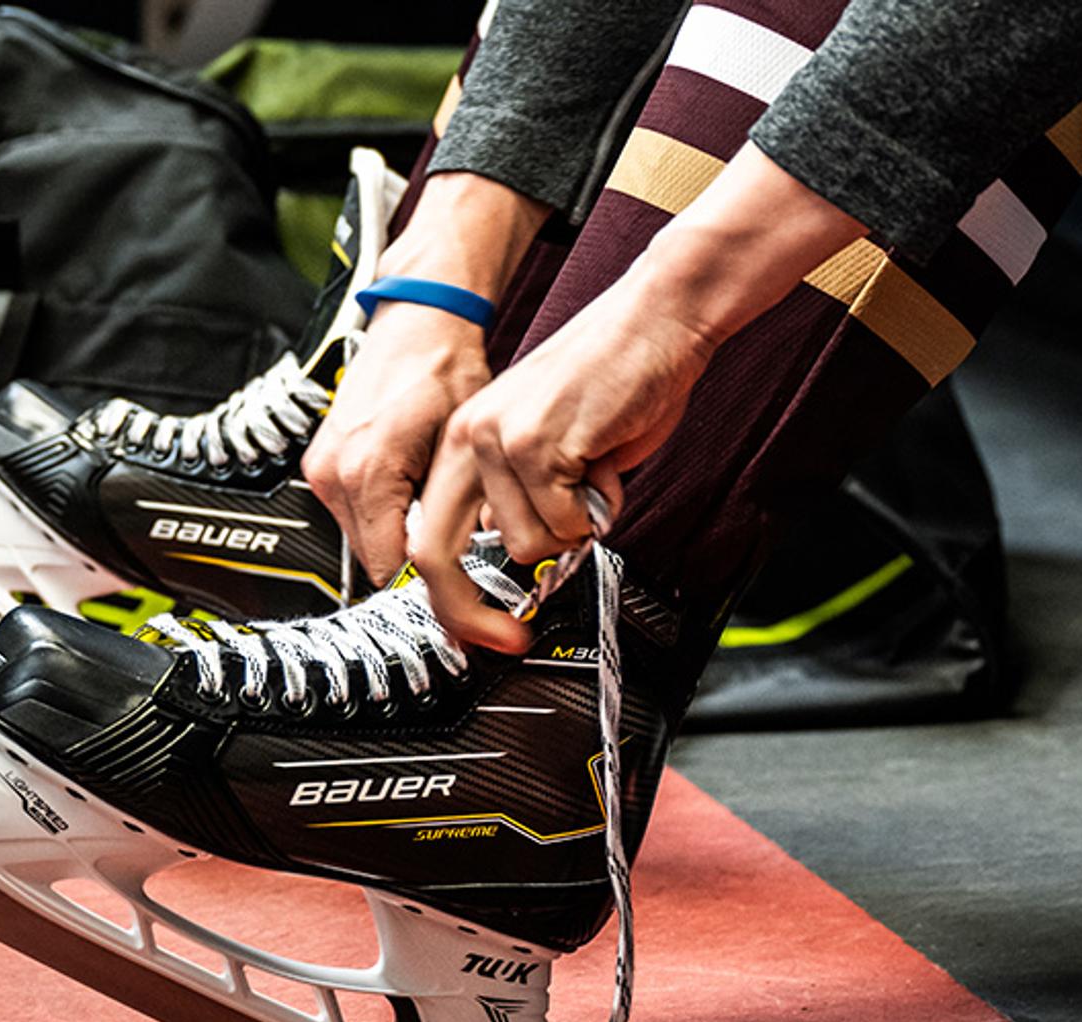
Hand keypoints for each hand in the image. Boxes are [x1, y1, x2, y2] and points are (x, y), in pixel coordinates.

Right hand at [300, 172, 548, 583]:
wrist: (419, 323)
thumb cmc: (444, 367)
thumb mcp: (467, 447)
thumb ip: (463, 509)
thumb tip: (476, 563)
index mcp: (367, 472)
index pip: (392, 571)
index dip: (438, 593)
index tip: (472, 608)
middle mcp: (334, 474)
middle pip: (379, 561)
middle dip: (424, 571)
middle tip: (472, 572)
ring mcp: (324, 470)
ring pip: (369, 542)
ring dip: (407, 543)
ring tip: (448, 525)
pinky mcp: (326, 465)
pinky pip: (359, 516)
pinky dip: (391, 520)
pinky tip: (421, 503)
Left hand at [415, 274, 718, 651]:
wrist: (656, 323)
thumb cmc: (615, 379)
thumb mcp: (548, 445)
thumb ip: (520, 498)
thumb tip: (518, 557)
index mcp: (461, 439)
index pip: (425, 536)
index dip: (447, 598)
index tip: (473, 633)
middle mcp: (466, 437)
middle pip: (437, 557)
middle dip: (473, 614)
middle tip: (508, 640)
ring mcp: (498, 439)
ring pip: (524, 546)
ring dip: (570, 532)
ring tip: (592, 484)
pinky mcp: (538, 444)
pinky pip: (565, 525)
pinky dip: (597, 514)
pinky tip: (605, 469)